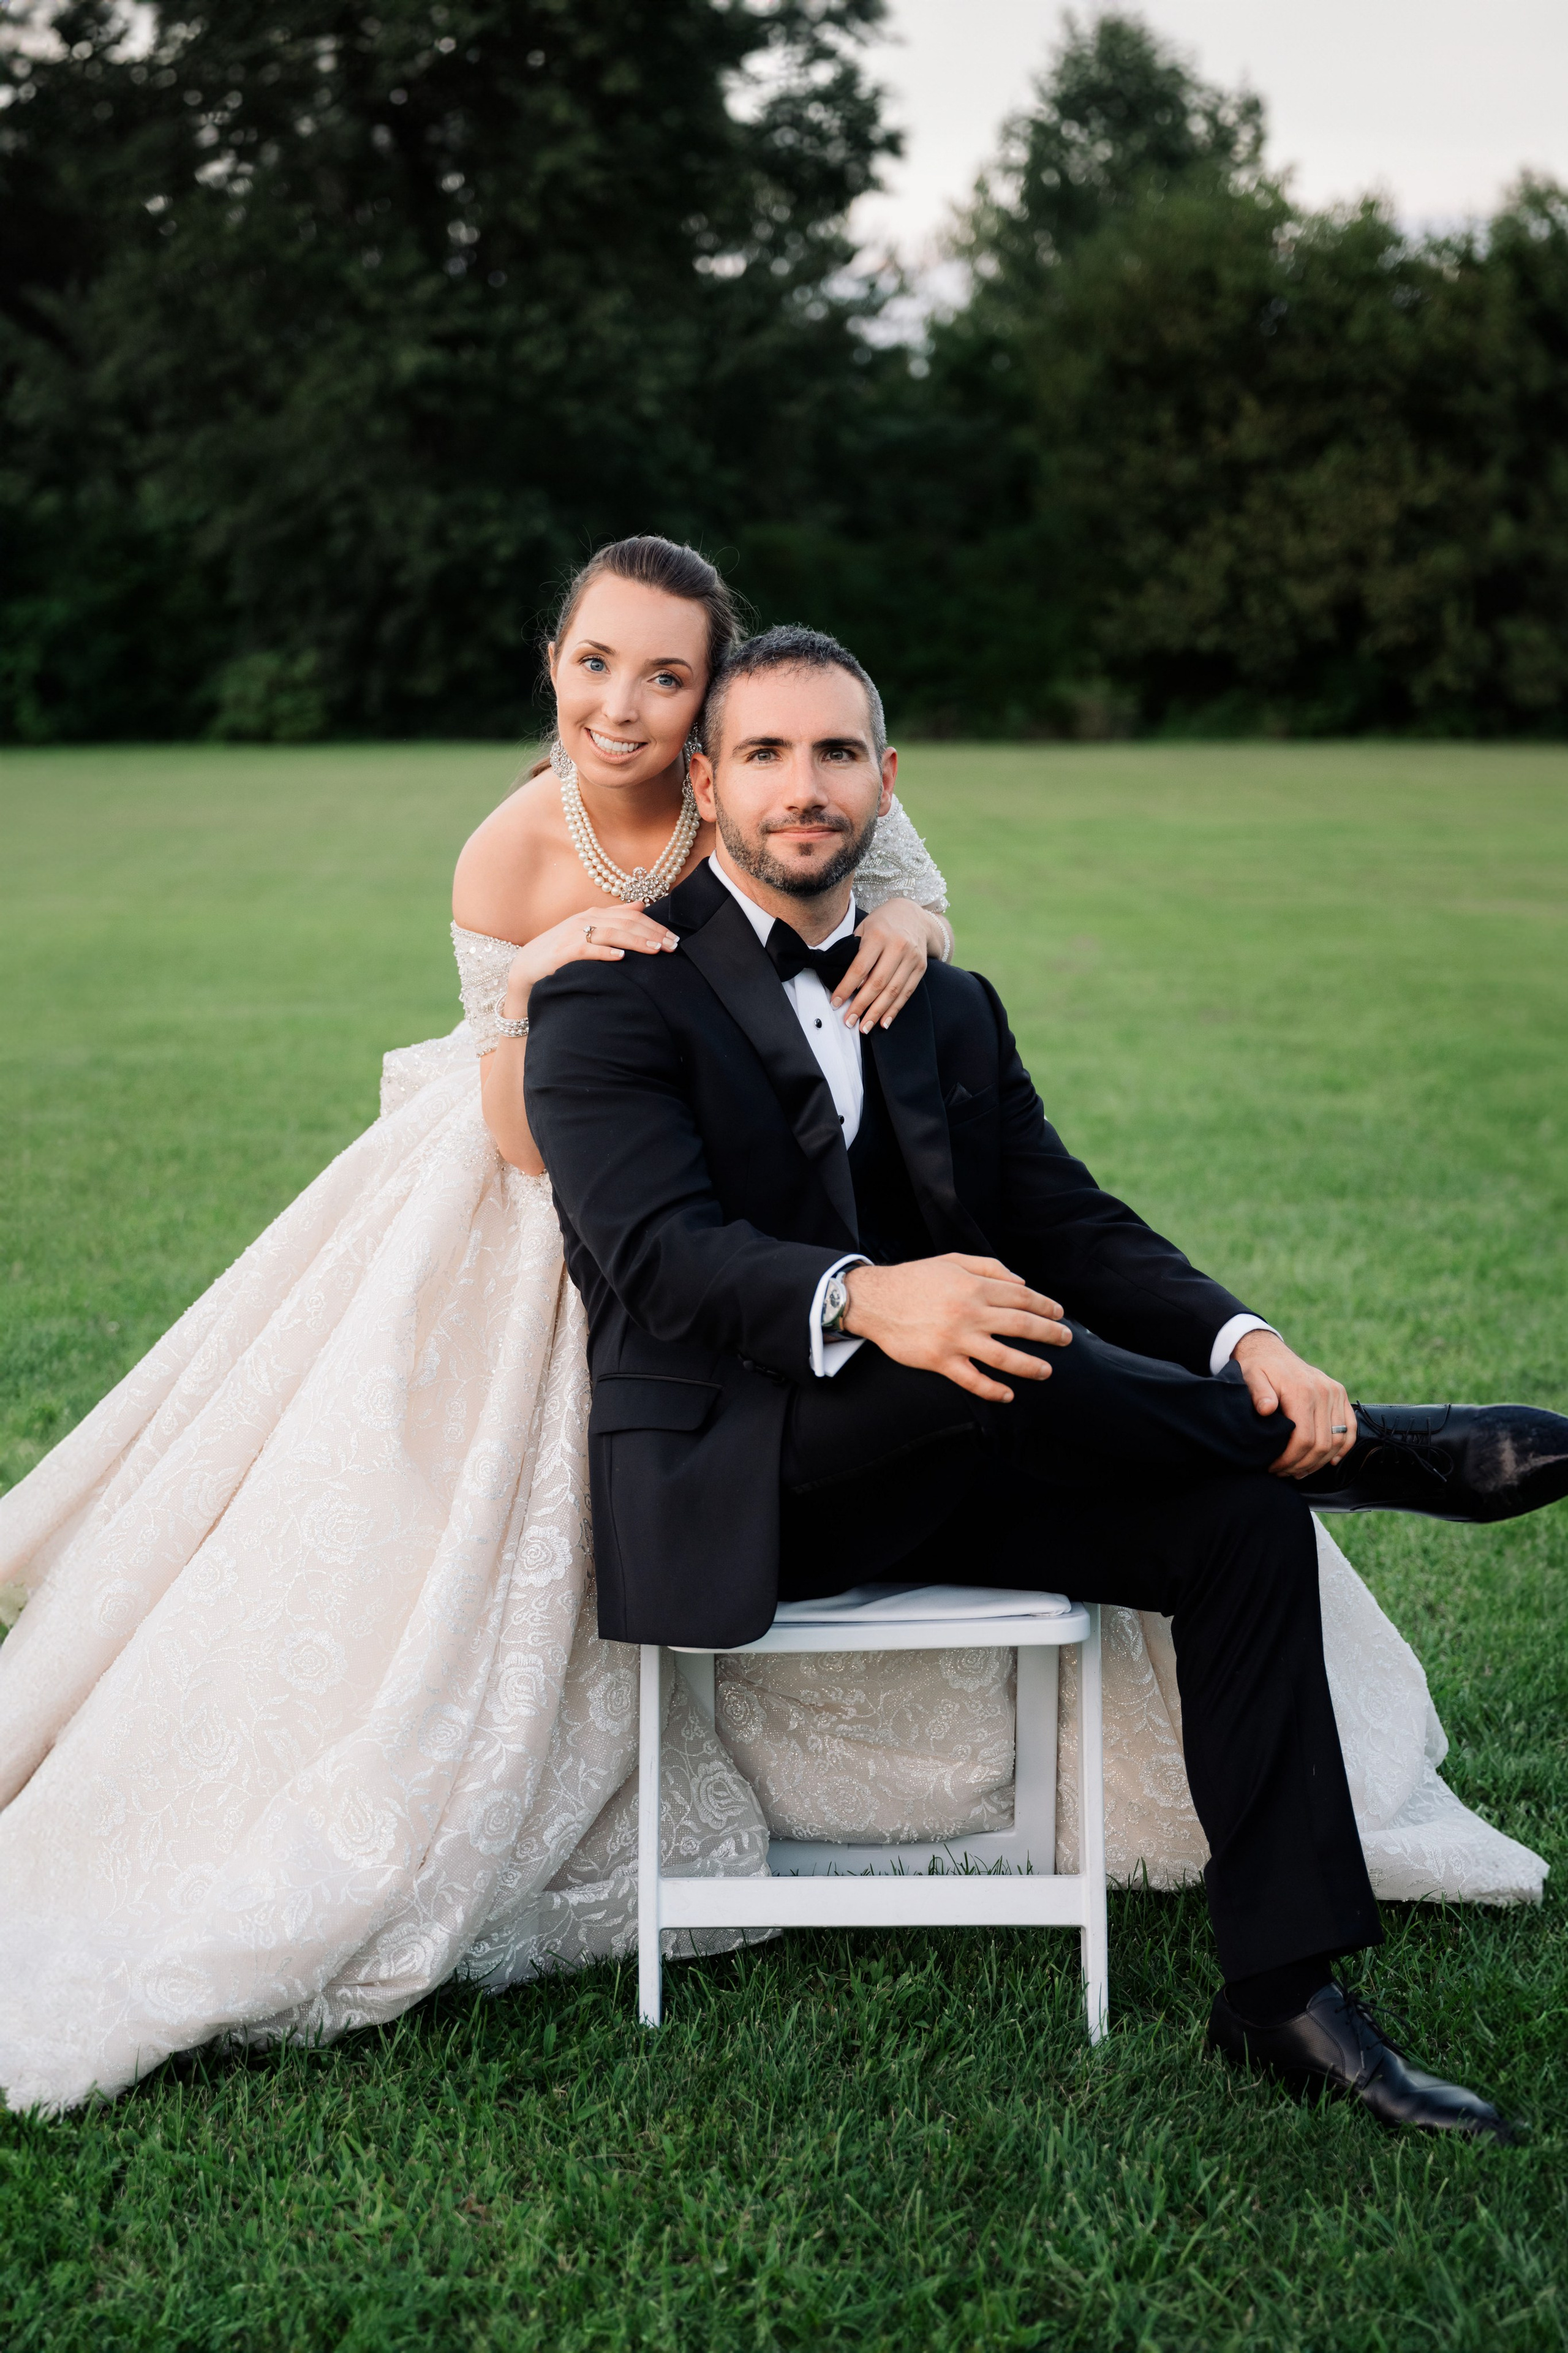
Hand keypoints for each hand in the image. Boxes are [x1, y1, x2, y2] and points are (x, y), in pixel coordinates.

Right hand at [501, 904, 677, 1018]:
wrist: (527, 969)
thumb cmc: (561, 952)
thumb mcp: (589, 931)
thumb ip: (615, 918)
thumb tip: (641, 905)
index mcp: (595, 915)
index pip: (632, 916)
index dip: (655, 926)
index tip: (674, 939)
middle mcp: (586, 920)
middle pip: (626, 923)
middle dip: (652, 934)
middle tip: (672, 946)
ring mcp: (574, 934)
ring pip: (612, 933)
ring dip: (636, 941)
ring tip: (655, 950)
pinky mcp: (563, 951)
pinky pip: (587, 949)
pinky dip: (605, 952)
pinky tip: (621, 958)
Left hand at [830, 899, 942, 1033]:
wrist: (914, 915)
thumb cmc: (882, 923)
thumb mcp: (864, 927)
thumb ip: (854, 950)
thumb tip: (843, 981)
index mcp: (879, 935)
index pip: (859, 967)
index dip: (846, 987)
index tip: (835, 1003)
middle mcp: (898, 946)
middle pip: (877, 983)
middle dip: (861, 1005)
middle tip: (849, 1021)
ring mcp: (912, 958)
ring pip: (893, 991)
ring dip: (877, 1012)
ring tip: (864, 1027)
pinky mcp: (920, 968)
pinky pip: (907, 993)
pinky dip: (894, 1009)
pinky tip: (883, 1022)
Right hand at [844, 1254, 1071, 1403]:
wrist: (874, 1300)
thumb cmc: (915, 1278)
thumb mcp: (952, 1260)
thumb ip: (989, 1267)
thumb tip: (1021, 1283)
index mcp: (974, 1286)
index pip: (1021, 1297)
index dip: (1045, 1306)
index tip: (1059, 1314)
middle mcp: (969, 1312)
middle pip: (1020, 1325)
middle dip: (1048, 1334)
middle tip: (1066, 1340)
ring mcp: (955, 1339)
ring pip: (1003, 1357)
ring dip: (1030, 1365)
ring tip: (1047, 1371)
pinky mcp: (939, 1360)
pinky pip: (972, 1379)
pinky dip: (992, 1390)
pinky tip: (1008, 1395)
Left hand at [1233, 1329, 1356, 1476]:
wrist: (1271, 1353)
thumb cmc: (1258, 1369)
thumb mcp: (1250, 1377)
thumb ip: (1257, 1392)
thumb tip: (1266, 1408)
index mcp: (1302, 1391)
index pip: (1304, 1439)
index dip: (1290, 1460)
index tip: (1275, 1468)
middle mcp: (1324, 1392)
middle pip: (1322, 1444)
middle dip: (1303, 1465)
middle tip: (1284, 1472)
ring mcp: (1335, 1393)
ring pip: (1338, 1440)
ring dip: (1320, 1461)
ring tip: (1300, 1470)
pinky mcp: (1341, 1394)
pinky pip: (1350, 1427)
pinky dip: (1343, 1447)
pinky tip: (1329, 1461)